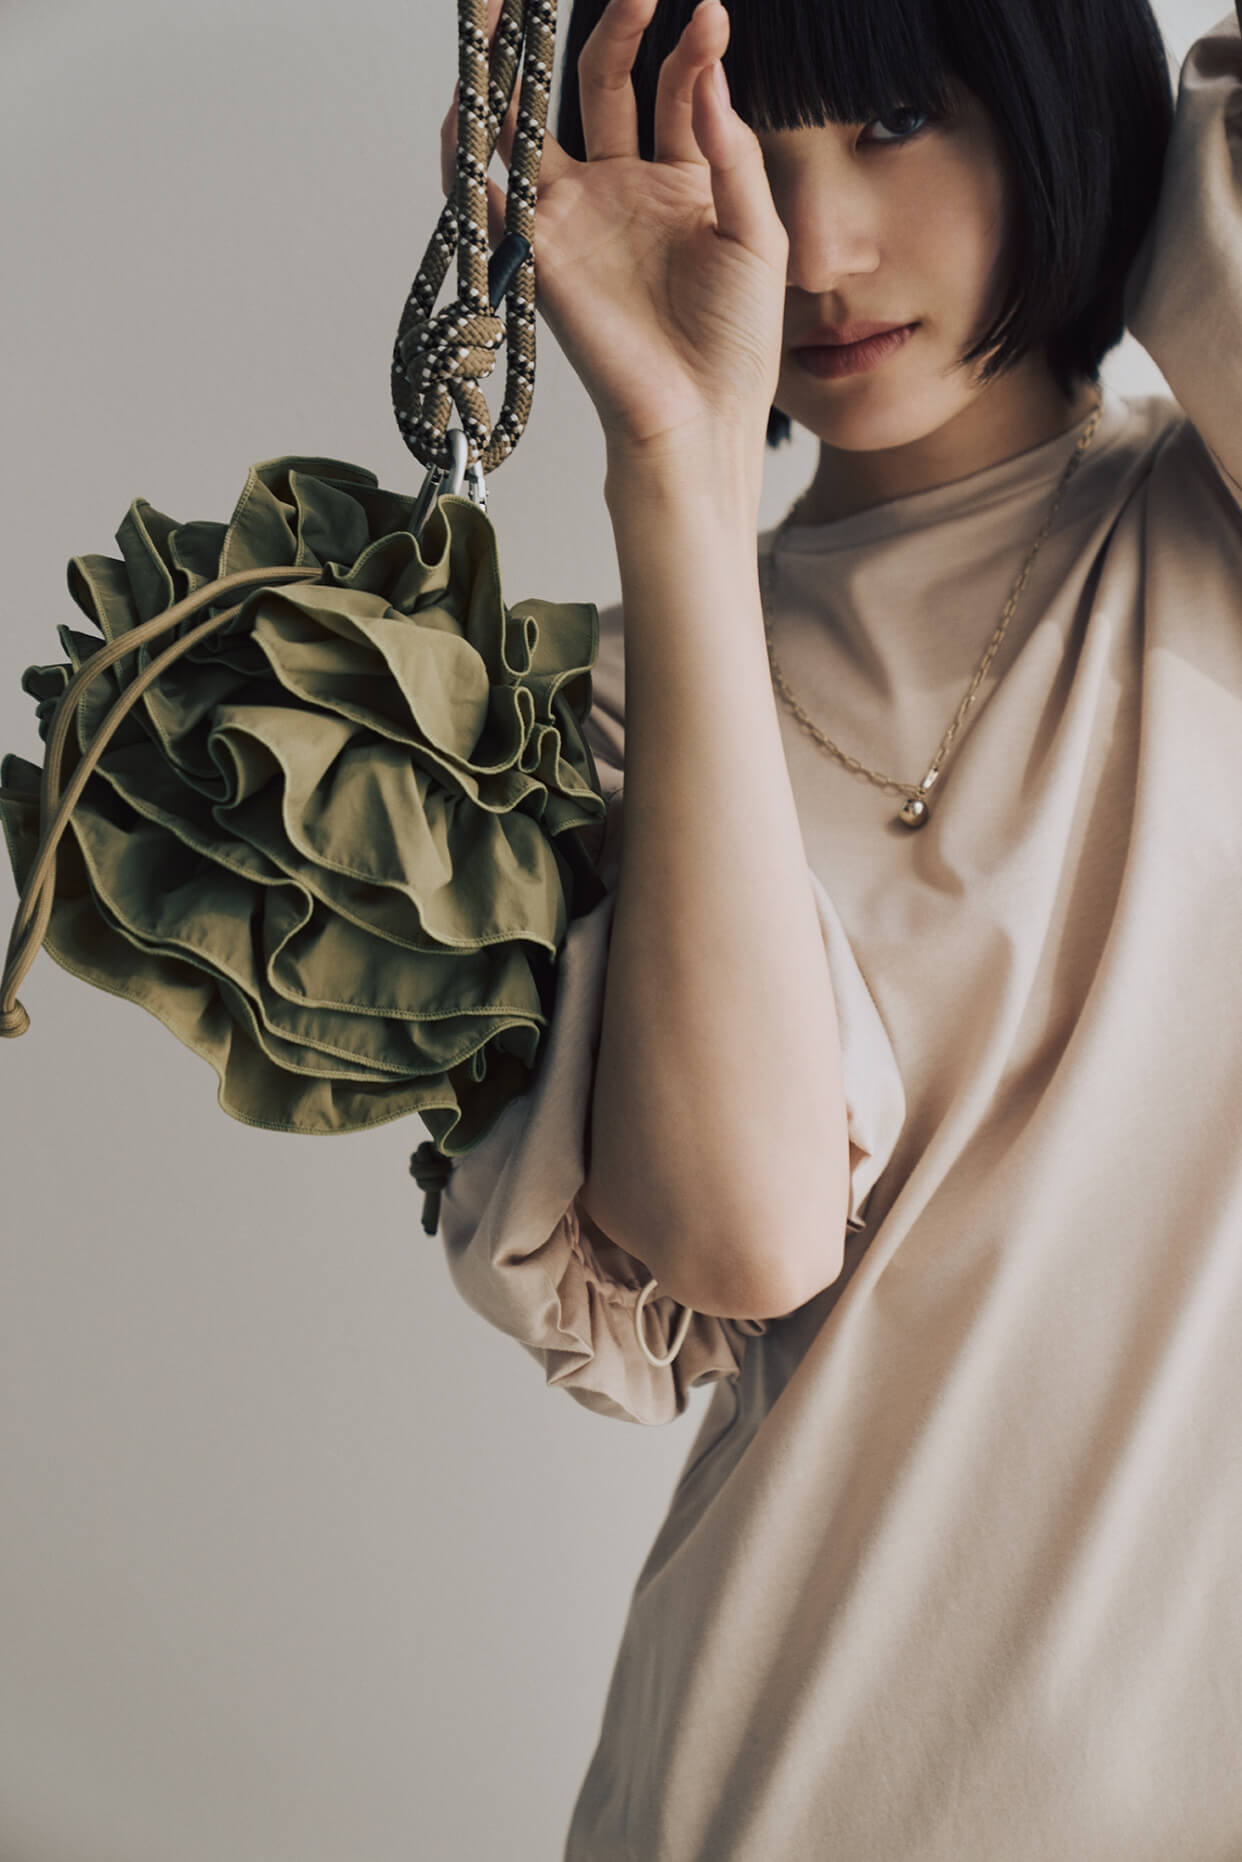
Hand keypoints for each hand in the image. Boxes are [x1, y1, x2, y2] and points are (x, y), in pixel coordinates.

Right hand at [440, 0, 788, 460]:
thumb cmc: (735, 342)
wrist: (697, 417)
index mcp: (682, 178)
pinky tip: (468, 105)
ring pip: (538, 122)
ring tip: (505, 8)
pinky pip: (494, 194)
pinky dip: (471, 153)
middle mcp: (622, 186)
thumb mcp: (757, 234)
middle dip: (607, 24)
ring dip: (520, 66)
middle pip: (599, 83)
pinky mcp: (540, 251)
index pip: (673, 86)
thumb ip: (733, 152)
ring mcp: (577, 215)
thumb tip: (708, 72)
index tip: (707, 12)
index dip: (688, 46)